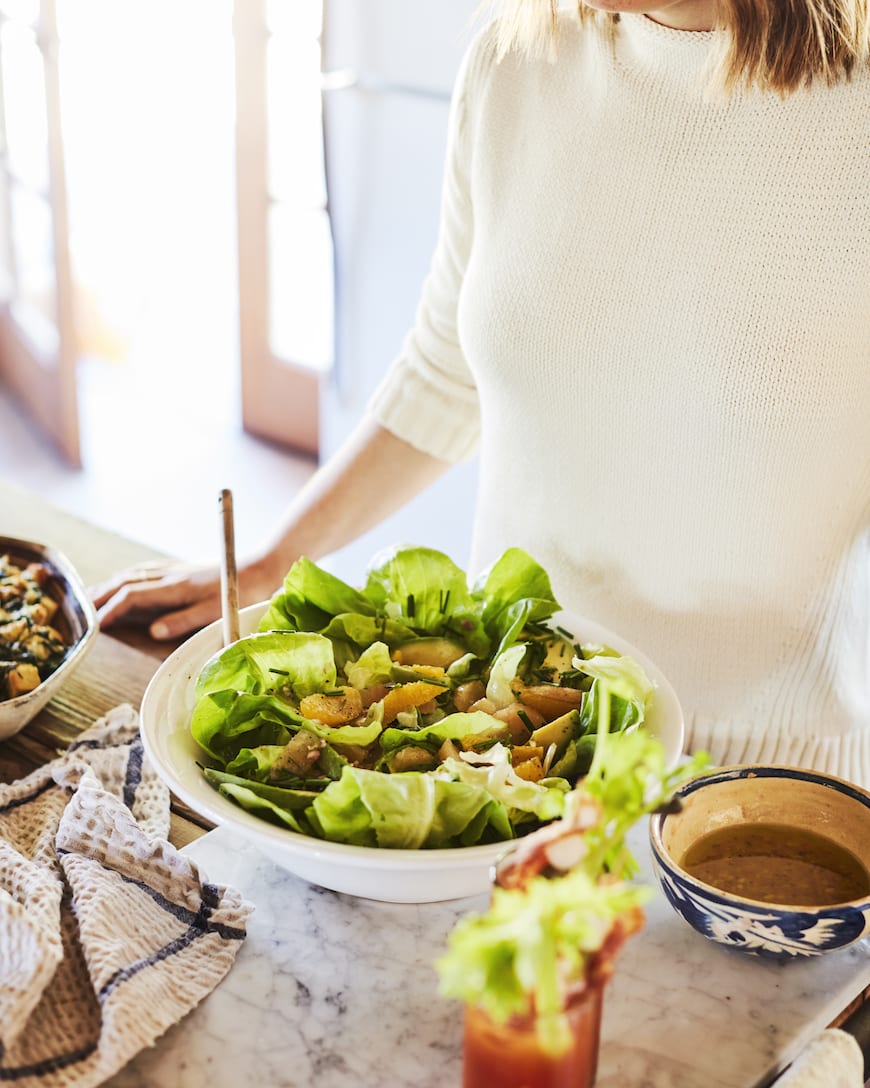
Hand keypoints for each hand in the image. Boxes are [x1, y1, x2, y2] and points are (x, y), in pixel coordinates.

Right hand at [91, 556, 282, 640]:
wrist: (263, 567)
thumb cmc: (242, 592)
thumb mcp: (216, 612)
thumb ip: (184, 621)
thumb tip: (153, 632)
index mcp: (177, 588)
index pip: (133, 597)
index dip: (112, 610)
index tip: (96, 625)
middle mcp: (172, 576)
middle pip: (127, 582)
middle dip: (102, 595)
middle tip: (81, 610)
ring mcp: (177, 570)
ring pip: (135, 574)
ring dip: (111, 584)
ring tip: (93, 595)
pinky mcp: (184, 569)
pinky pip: (147, 570)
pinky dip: (129, 576)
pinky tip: (126, 580)